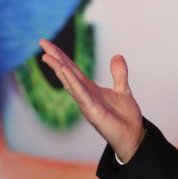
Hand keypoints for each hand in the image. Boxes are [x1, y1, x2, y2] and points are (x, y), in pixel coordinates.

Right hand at [38, 39, 145, 161]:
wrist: (133, 136)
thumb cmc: (125, 117)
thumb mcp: (124, 90)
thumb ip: (119, 74)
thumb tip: (117, 55)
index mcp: (90, 90)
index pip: (73, 70)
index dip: (62, 57)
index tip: (48, 44)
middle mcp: (85, 96)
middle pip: (67, 73)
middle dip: (55, 58)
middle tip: (42, 42)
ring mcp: (87, 104)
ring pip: (71, 83)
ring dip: (60, 69)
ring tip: (48, 56)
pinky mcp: (93, 112)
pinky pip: (82, 95)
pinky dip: (74, 84)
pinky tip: (66, 73)